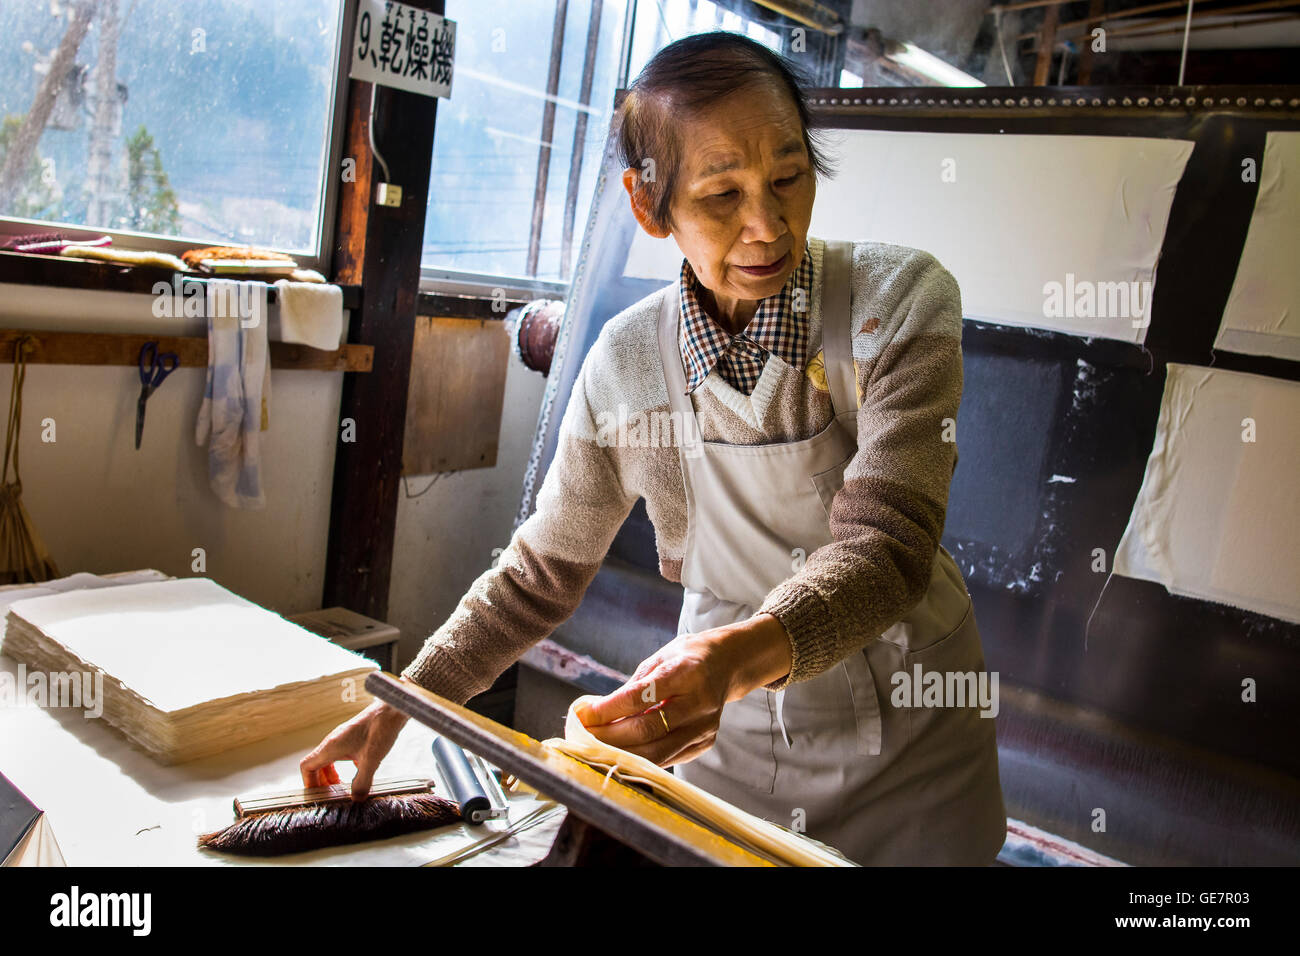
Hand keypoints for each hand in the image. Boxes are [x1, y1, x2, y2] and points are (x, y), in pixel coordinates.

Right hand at [300, 692, 411, 800]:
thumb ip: (362, 782)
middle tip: (332, 794)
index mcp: (331, 747)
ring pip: (329, 759)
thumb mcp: (371, 761)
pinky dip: (345, 765)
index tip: (319, 794)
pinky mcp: (354, 736)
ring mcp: (343, 737)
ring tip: (343, 786)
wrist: (392, 708)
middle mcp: (333, 741)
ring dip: (332, 774)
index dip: (309, 783)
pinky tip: (360, 772)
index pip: (306, 766)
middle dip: (322, 781)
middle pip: (317, 764)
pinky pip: (342, 753)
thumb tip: (356, 799)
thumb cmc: (380, 729)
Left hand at [575, 613, 792, 767]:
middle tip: (582, 736)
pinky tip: (619, 753)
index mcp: (687, 672)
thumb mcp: (659, 659)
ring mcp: (705, 726)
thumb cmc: (685, 659)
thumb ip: (632, 687)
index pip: (641, 697)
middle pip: (647, 729)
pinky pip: (667, 758)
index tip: (582, 714)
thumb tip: (595, 713)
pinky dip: (640, 759)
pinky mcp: (705, 743)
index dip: (608, 709)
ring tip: (594, 748)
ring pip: (657, 752)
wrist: (727, 664)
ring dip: (620, 753)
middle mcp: (700, 702)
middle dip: (608, 736)